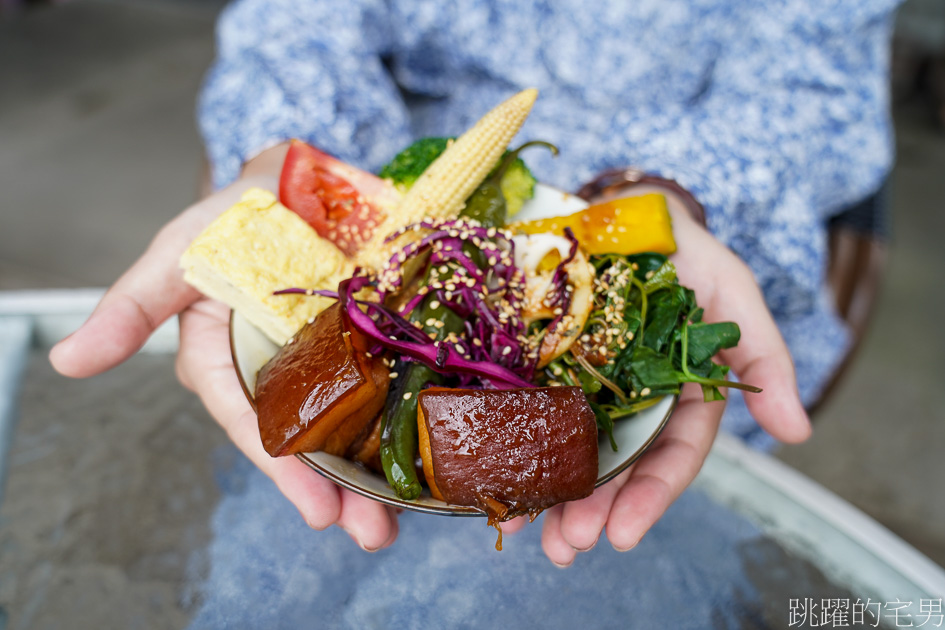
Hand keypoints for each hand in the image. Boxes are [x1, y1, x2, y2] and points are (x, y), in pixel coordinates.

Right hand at [49, 148, 399, 551]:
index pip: (254, 421)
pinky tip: (426, 459)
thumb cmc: (238, 211)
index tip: (317, 511)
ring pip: (348, 424)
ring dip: (373, 476)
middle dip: (335, 489)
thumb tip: (67, 362)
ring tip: (398, 520)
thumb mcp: (183, 250)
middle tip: (371, 534)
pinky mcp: (373, 338)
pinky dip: (404, 424)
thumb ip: (135, 303)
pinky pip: (389, 386)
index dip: (282, 466)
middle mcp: (278, 367)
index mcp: (228, 358)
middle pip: (305, 438)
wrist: (308, 173)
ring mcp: (330, 356)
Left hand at [534, 191, 811, 566]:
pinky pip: (526, 407)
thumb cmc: (684, 250)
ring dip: (549, 494)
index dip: (649, 496)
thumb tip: (797, 431)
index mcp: (678, 393)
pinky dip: (512, 443)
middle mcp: (629, 398)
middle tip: (568, 545)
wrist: (622, 206)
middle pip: (613, 465)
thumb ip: (763, 357)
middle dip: (592, 510)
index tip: (622, 534)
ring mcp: (581, 382)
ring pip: (567, 447)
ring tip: (527, 528)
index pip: (670, 455)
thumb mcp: (733, 292)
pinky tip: (495, 476)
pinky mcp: (539, 362)